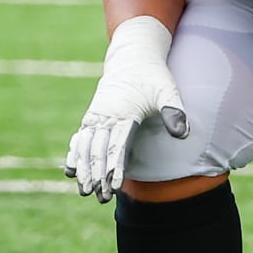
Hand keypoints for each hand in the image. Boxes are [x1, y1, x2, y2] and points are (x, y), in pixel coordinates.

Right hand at [63, 16, 187, 201]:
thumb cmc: (153, 74)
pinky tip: (70, 172)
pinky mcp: (92, 116)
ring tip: (84, 192)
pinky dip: (74, 155)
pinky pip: (79, 138)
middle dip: (97, 175)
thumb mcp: (167, 89)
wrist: (133, 54)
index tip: (114, 186)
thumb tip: (182, 134)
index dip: (115, 167)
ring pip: (85, 147)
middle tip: (100, 198)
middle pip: (98, 150)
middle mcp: (105, 115)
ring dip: (84, 170)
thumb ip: (173, 110)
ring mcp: (96, 116)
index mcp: (123, 112)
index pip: (117, 145)